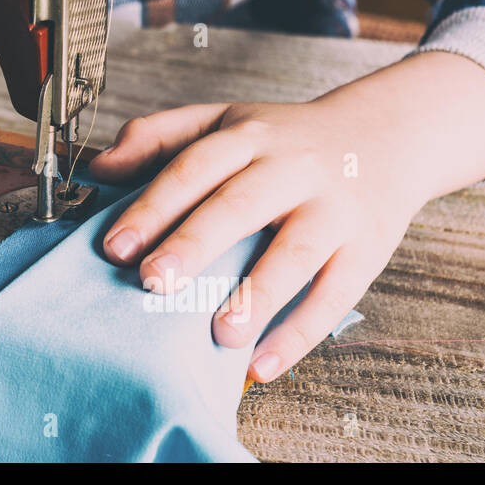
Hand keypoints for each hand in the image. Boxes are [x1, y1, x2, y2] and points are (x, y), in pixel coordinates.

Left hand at [89, 52, 484, 382]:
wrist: (384, 136)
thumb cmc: (283, 141)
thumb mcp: (223, 121)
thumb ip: (158, 137)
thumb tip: (100, 167)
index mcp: (248, 138)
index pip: (194, 167)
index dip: (154, 205)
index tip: (115, 245)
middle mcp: (291, 169)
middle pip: (240, 206)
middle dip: (194, 245)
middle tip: (152, 282)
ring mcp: (333, 210)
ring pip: (295, 253)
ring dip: (257, 295)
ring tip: (220, 335)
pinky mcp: (366, 249)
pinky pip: (334, 295)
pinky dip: (299, 333)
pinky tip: (262, 364)